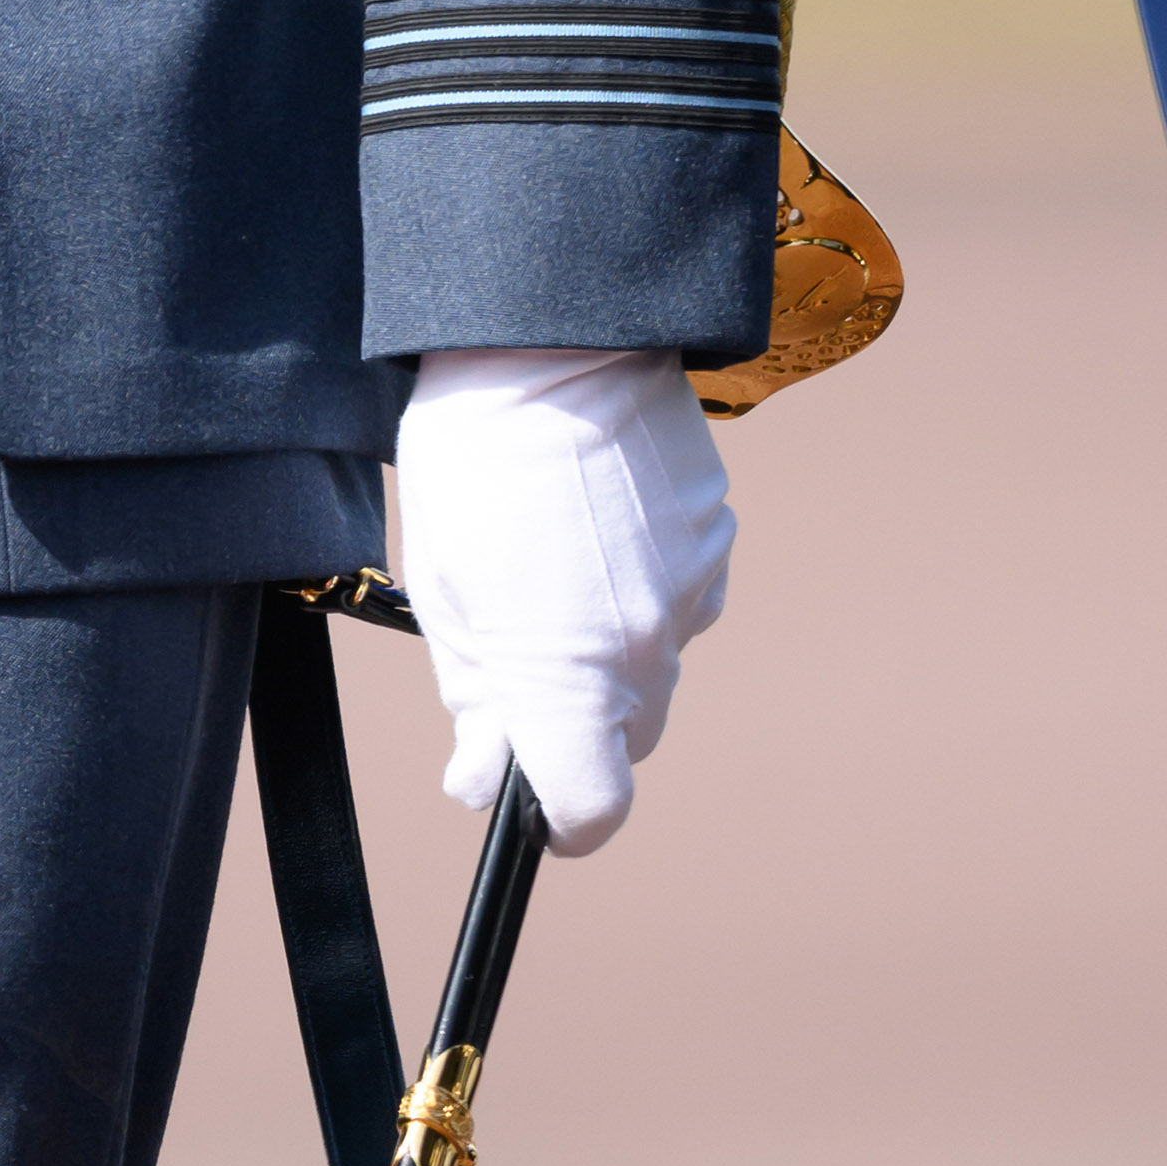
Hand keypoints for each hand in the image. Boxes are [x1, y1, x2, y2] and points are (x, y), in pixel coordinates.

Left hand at [393, 343, 735, 857]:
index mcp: (570, 676)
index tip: (537, 803)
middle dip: (584, 719)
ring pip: (658, 660)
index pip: (594, 810)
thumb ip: (477, 702)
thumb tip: (485, 777)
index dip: (564, 820)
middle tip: (526, 648)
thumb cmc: (474, 470)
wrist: (549, 345)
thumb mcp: (447, 600)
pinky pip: (684, 594)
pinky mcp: (719, 537)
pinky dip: (645, 580)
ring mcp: (695, 592)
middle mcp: (649, 648)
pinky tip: (600, 519)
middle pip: (630, 735)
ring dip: (615, 640)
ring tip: (559, 558)